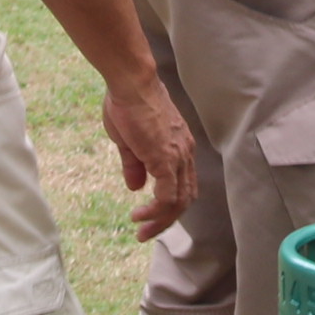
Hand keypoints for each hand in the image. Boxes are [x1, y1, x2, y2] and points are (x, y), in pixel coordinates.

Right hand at [100, 73, 196, 241]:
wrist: (131, 83)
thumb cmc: (128, 103)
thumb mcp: (129, 140)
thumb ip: (135, 164)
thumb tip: (135, 187)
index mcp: (180, 146)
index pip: (184, 184)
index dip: (169, 204)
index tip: (149, 214)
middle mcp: (185, 153)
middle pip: (185, 198)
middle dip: (166, 220)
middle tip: (146, 232)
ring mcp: (178, 157)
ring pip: (179, 202)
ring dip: (161, 221)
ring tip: (142, 231)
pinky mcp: (166, 159)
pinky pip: (168, 197)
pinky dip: (156, 212)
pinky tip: (139, 217)